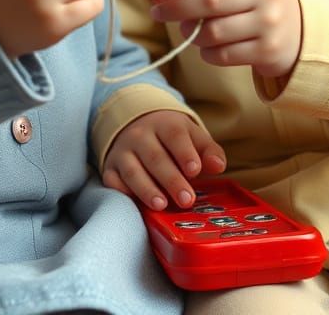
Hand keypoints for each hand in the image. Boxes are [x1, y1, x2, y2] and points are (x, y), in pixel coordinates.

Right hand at [103, 110, 225, 209]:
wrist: (136, 124)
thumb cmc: (172, 138)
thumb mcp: (192, 136)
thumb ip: (208, 150)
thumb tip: (218, 166)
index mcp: (164, 124)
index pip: (174, 135)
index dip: (184, 153)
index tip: (195, 170)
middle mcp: (141, 135)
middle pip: (155, 157)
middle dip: (171, 179)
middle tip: (186, 199)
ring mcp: (123, 152)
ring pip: (133, 170)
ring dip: (146, 188)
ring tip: (161, 205)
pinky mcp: (110, 167)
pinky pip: (112, 180)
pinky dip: (121, 191)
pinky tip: (134, 204)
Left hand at [150, 0, 301, 79]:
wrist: (298, 26)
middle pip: (209, 1)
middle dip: (175, 7)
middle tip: (157, 11)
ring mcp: (269, 23)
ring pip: (213, 31)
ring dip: (190, 32)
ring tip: (186, 29)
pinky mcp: (268, 51)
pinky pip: (222, 55)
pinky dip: (206, 52)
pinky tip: (206, 45)